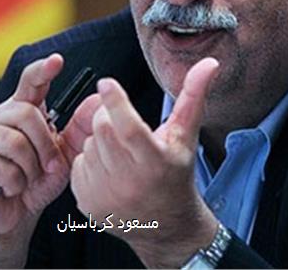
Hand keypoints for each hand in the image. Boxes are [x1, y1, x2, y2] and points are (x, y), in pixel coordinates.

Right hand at [0, 54, 71, 269]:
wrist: (15, 215)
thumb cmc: (38, 181)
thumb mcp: (65, 154)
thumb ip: (80, 128)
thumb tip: (97, 99)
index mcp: (25, 110)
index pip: (32, 82)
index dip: (43, 70)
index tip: (58, 61)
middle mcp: (2, 116)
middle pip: (28, 114)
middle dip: (45, 145)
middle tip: (47, 166)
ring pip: (15, 141)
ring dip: (30, 168)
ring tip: (27, 178)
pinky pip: (2, 166)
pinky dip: (15, 182)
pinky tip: (10, 187)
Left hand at [71, 57, 219, 267]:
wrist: (166, 224)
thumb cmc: (177, 173)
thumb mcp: (186, 135)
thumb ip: (193, 96)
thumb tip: (210, 63)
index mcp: (155, 162)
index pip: (128, 127)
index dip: (116, 101)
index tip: (107, 82)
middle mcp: (130, 182)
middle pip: (102, 130)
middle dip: (108, 116)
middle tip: (121, 120)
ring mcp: (106, 196)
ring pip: (89, 144)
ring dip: (100, 139)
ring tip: (121, 150)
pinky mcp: (88, 204)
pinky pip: (78, 164)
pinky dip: (91, 158)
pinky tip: (109, 166)